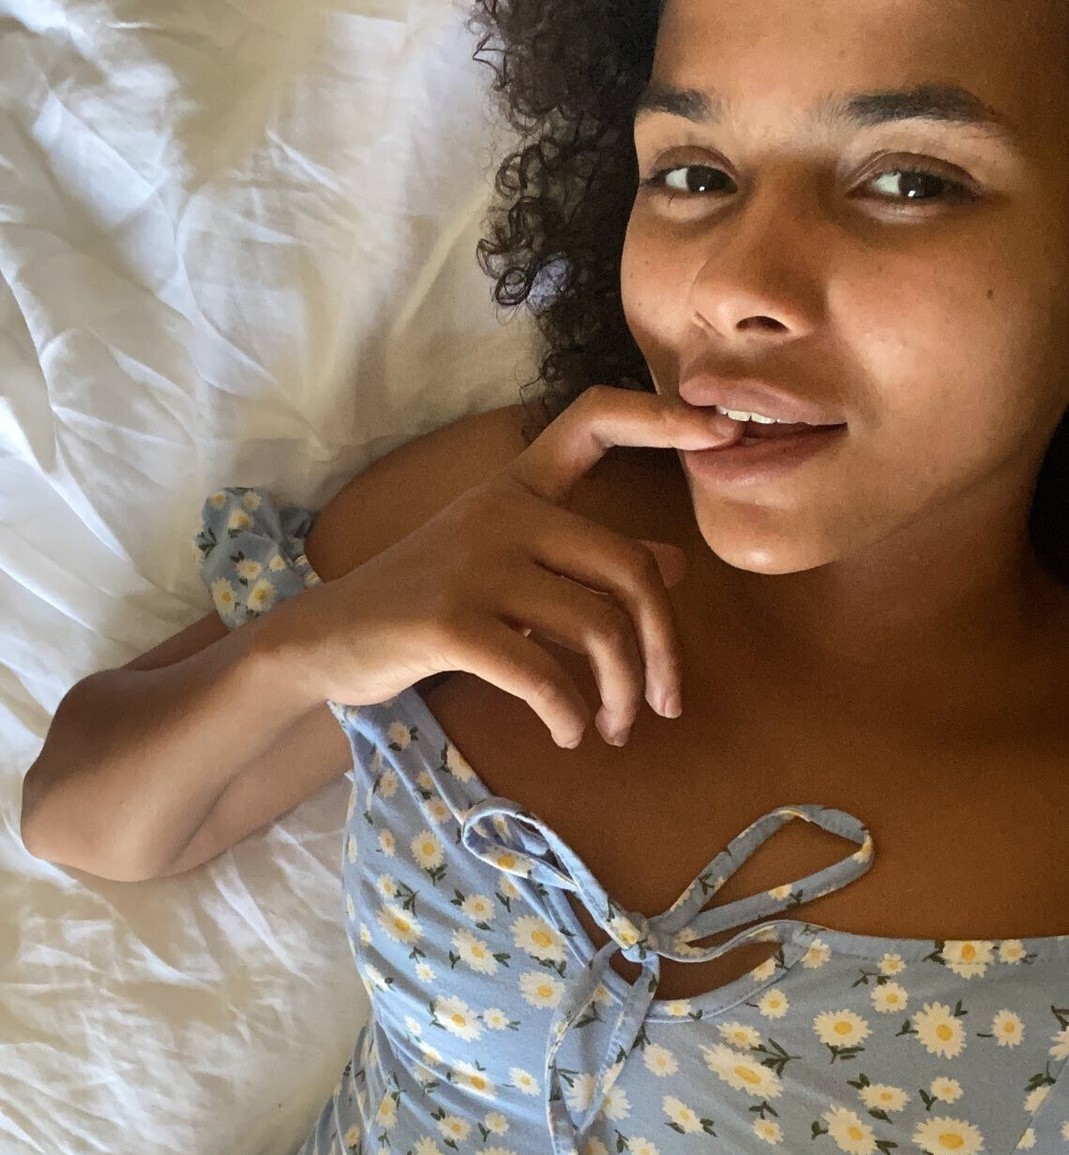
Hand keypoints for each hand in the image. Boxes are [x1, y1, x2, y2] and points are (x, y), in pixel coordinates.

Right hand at [295, 384, 737, 748]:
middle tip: (663, 704)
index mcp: (516, 488)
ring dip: (621, 696)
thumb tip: (674, 564)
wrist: (327, 641)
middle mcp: (501, 512)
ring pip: (598, 629)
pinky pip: (546, 675)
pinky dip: (572, 716)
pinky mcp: (450, 622)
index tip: (722, 432)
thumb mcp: (507, 571)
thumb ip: (584, 564)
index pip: (591, 421)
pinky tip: (571, 734)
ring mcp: (474, 564)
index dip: (661, 419)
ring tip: (613, 729)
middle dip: (662, 649)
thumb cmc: (426, 607)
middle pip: (628, 569)